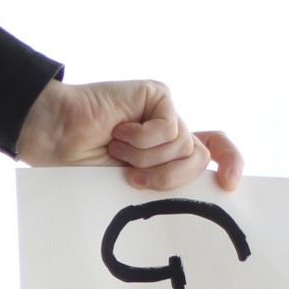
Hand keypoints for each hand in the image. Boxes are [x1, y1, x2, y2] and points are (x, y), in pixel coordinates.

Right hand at [15, 78, 243, 190]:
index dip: (230, 162)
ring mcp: (164, 113)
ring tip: (116, 149)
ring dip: (145, 159)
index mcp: (166, 154)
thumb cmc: (83, 167)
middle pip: (200, 158)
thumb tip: (200, 193)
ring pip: (184, 146)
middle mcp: (170, 133)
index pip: (214, 150)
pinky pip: (168, 129)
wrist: (58, 138)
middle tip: (133, 179)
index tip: (229, 184)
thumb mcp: (129, 185)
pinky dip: (141, 139)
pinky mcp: (158, 96)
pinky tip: (119, 131)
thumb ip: (163, 184)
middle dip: (170, 177)